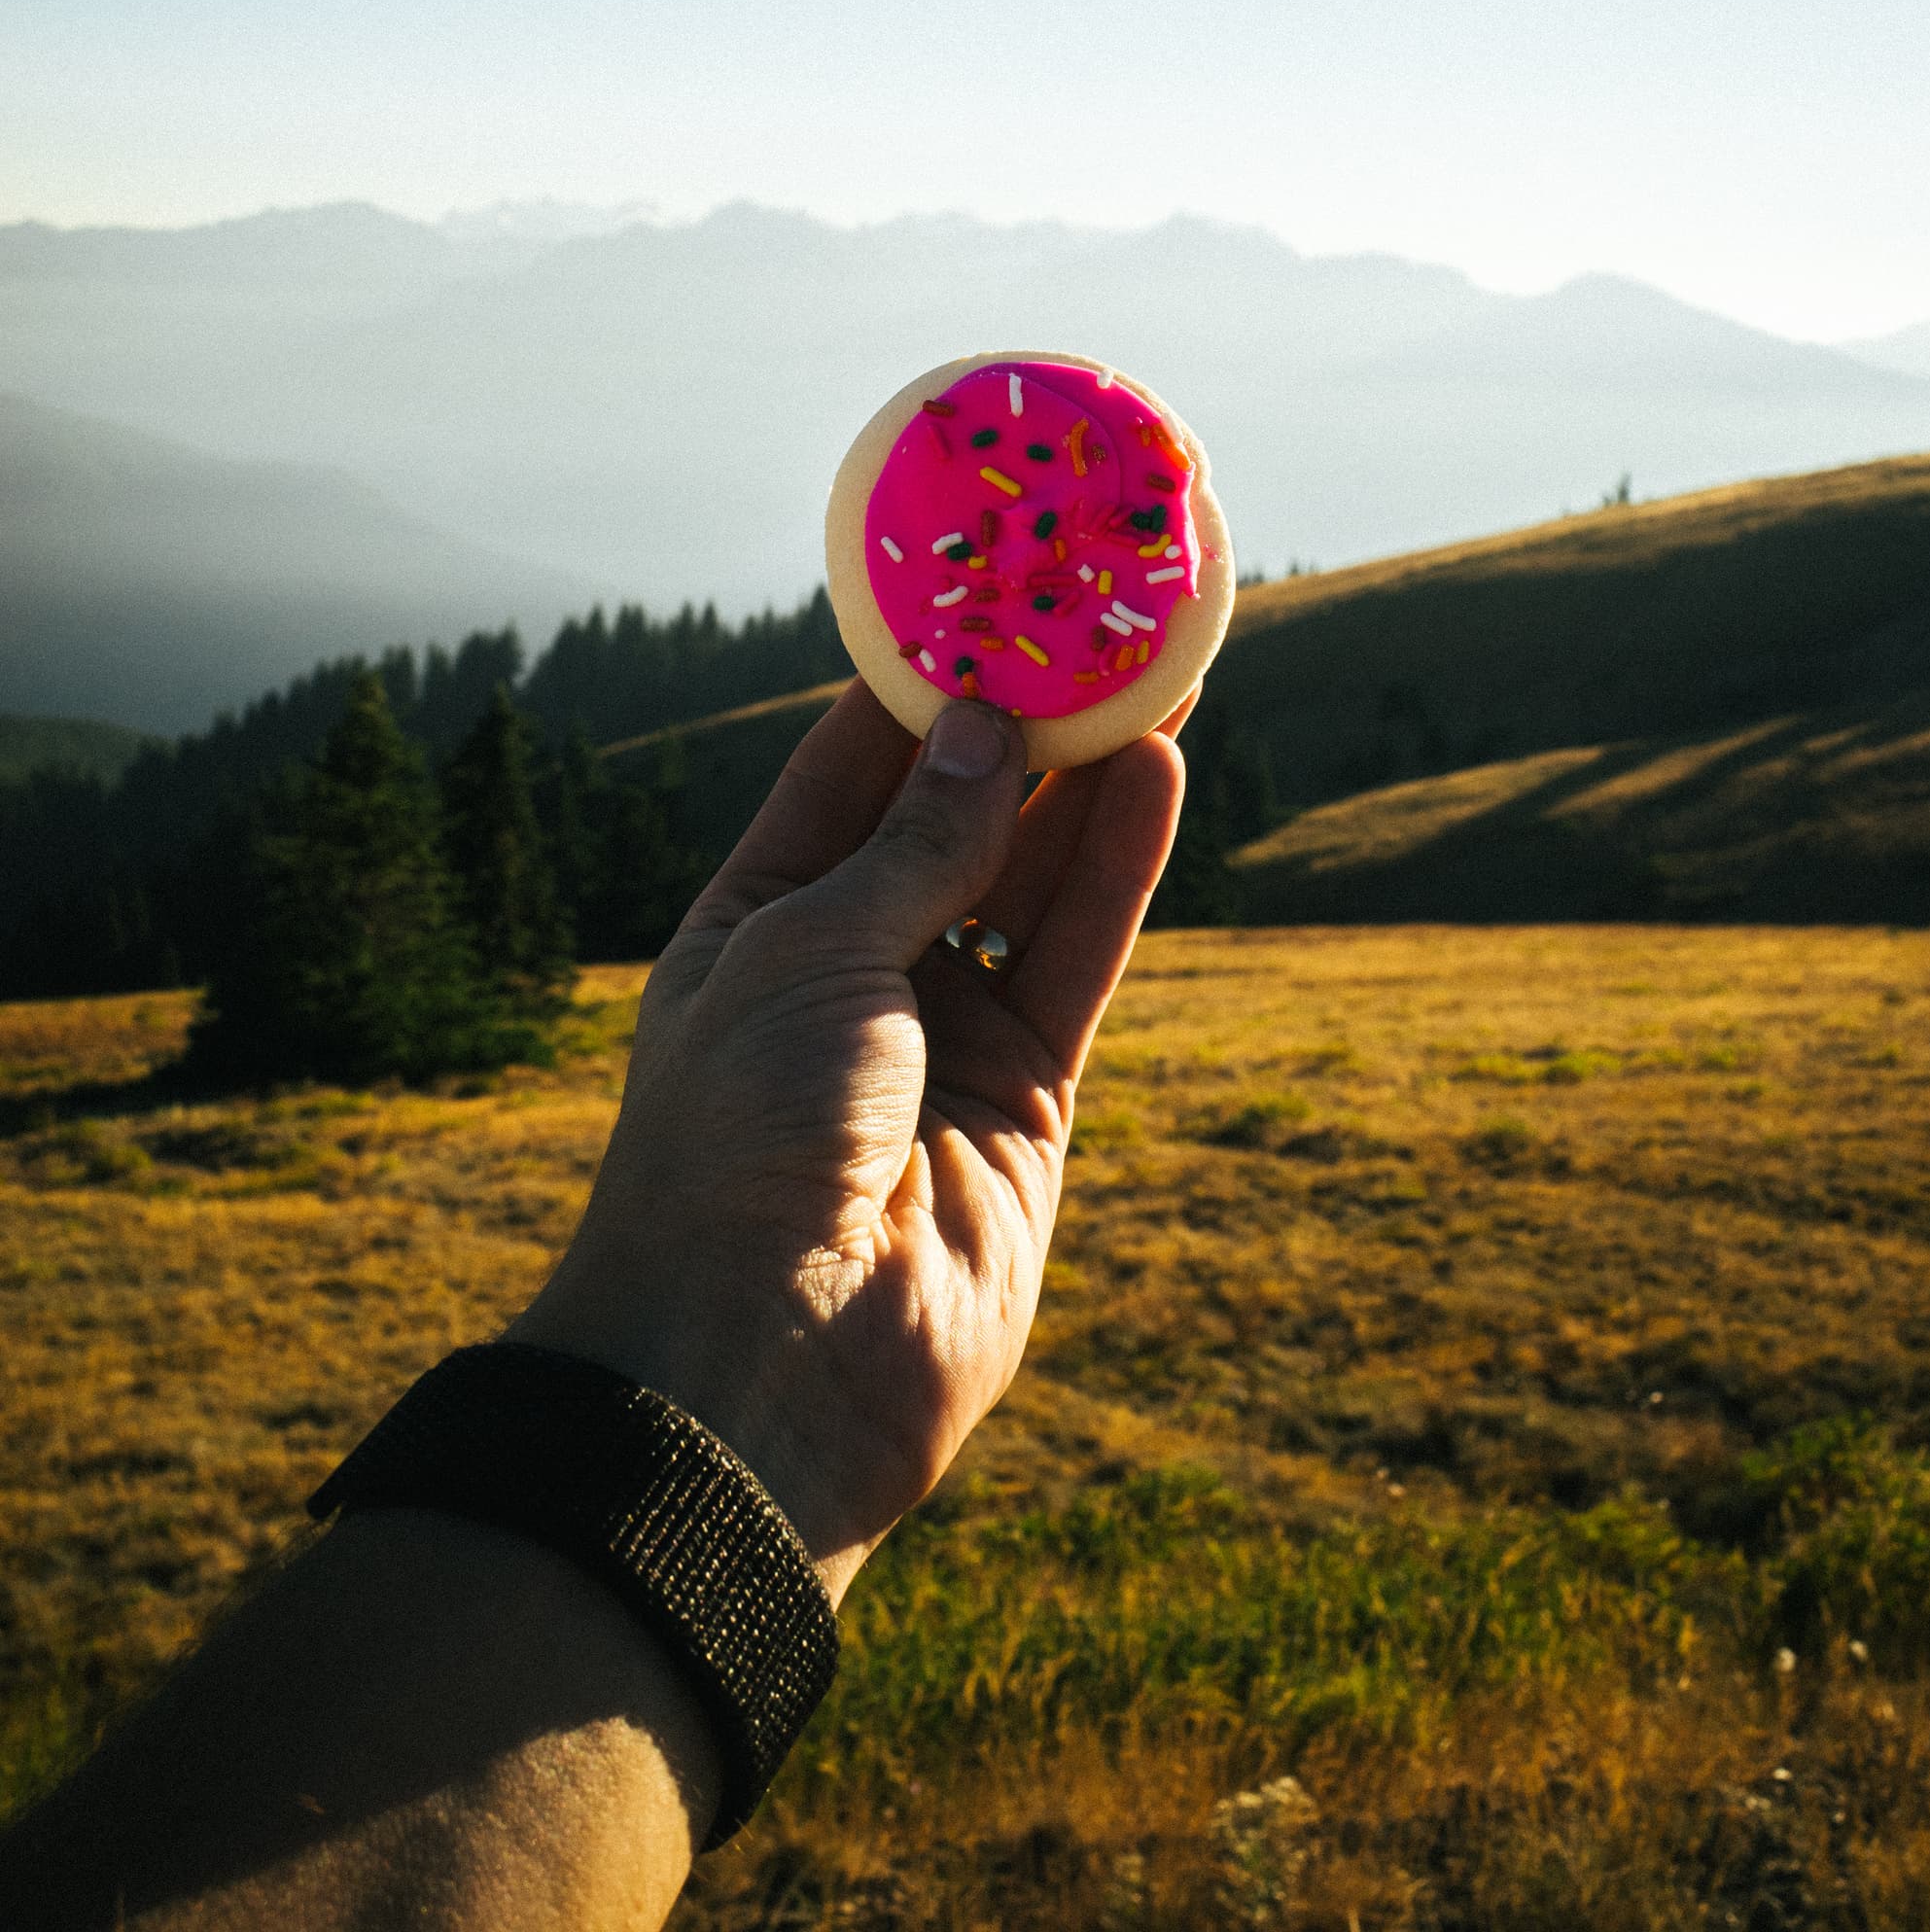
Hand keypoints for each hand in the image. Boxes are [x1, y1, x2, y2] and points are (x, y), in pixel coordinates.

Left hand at [511, 682, 1184, 1596]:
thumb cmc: (741, 1135)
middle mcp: (852, 971)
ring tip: (1154, 666)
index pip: (847, 773)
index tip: (988, 595)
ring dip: (1090, 777)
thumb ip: (919, 844)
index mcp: (755, 924)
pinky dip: (1120, 867)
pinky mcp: (1028, 1101)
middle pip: (957, 819)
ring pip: (1034, 877)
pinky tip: (1159, 770)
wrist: (766, 1363)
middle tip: (1097, 620)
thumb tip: (989, 727)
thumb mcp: (813, 951)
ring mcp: (944, 1035)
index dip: (921, 688)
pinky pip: (1078, 957)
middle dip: (1025, 724)